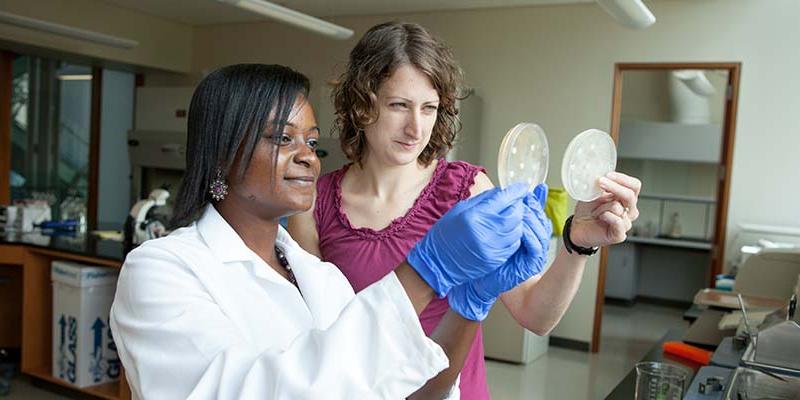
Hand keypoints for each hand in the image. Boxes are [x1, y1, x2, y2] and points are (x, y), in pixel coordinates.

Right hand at [407, 183, 528, 297]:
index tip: (521, 188)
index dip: (515, 191)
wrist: (437, 262)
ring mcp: (491, 248)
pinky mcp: (495, 259)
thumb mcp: (459, 210)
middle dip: (518, 206)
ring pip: (518, 230)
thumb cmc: (446, 233)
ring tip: (511, 217)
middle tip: (516, 202)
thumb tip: (502, 192)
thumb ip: (482, 200)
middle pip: (515, 214)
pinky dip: (514, 236)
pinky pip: (513, 244)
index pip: (503, 199)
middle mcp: (484, 232)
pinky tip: (507, 232)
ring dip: (518, 221)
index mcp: (474, 216)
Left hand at [448, 184, 552, 320]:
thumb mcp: (494, 228)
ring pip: (541, 231)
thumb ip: (504, 214)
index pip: (537, 212)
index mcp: (528, 232)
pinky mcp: (532, 264)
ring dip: (531, 218)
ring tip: (521, 210)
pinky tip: (520, 227)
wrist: (479, 281)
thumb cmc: (485, 255)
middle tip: (525, 198)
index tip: (526, 192)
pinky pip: (536, 246)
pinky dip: (529, 234)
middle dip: (533, 207)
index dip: (534, 201)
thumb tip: (508, 196)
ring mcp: (535, 254)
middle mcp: (535, 243)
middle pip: (542, 219)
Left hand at [570, 172, 641, 247]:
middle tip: (600, 182)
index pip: (634, 186)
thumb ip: (601, 185)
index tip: (608, 175)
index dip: (622, 179)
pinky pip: (618, 222)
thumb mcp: (593, 192)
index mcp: (625, 199)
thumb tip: (603, 174)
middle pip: (630, 195)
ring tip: (595, 211)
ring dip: (602, 207)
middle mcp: (629, 210)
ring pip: (618, 207)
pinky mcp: (619, 235)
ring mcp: (625, 223)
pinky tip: (600, 217)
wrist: (577, 227)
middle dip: (614, 187)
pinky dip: (607, 216)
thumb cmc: (587, 210)